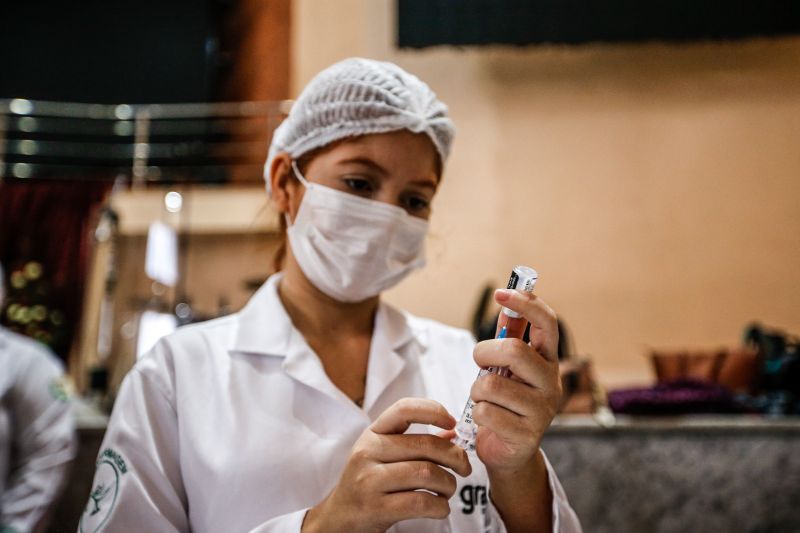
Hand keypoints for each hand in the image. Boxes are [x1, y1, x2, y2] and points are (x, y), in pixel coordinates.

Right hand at [302, 398, 471, 532]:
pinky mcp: (375, 508)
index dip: (433, 411)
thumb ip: (417, 443)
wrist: (338, 519)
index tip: (453, 423)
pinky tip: (440, 508)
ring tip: (448, 490)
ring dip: (449, 484)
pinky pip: (421, 502)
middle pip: (426, 446)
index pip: (404, 409)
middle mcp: (367, 452)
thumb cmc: (369, 484)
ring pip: (427, 473)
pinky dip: (440, 506)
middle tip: (465, 468)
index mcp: (372, 434)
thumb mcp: (384, 456)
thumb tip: (453, 431)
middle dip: (456, 457)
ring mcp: (369, 480)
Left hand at [470, 288, 561, 474]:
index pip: (547, 323)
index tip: (501, 293)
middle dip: (484, 353)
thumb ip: (508, 341)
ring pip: (491, 385)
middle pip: (514, 351)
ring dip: (476, 391)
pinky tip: (487, 421)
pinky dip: (476, 414)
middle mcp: (552, 383)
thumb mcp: (509, 370)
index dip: (526, 303)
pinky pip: (485, 412)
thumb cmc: (505, 403)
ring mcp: (542, 411)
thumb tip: (505, 303)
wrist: (509, 452)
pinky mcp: (526, 435)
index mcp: (549, 361)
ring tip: (484, 400)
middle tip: (480, 363)